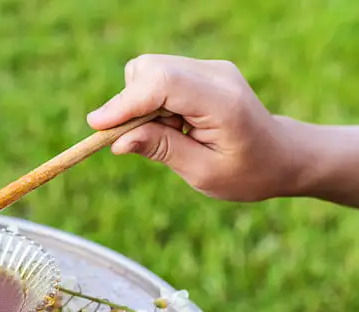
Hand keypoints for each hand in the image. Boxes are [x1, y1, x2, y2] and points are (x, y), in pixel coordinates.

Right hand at [86, 54, 303, 201]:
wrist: (283, 156)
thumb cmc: (248, 172)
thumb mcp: (203, 173)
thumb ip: (161, 150)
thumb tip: (118, 141)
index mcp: (221, 102)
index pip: (163, 84)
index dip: (125, 102)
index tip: (97, 126)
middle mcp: (215, 74)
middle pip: (149, 69)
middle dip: (128, 103)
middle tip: (139, 139)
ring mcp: (208, 69)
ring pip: (148, 70)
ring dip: (139, 103)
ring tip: (166, 133)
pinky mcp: (199, 71)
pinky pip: (157, 76)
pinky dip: (150, 100)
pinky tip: (171, 124)